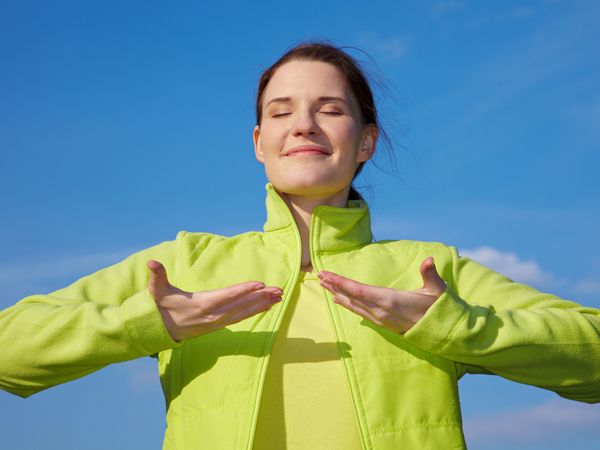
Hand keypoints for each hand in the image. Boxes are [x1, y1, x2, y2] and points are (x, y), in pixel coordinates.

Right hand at [146, 260, 282, 340]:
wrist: (161, 330)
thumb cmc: (162, 306)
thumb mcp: (157, 290)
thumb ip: (157, 275)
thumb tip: (151, 263)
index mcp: (202, 304)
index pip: (227, 296)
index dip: (244, 290)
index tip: (260, 284)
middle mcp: (214, 314)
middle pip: (242, 305)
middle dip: (261, 297)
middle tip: (280, 290)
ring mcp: (218, 321)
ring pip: (245, 312)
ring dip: (263, 304)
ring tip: (279, 297)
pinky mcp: (220, 324)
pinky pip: (242, 317)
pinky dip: (255, 311)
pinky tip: (268, 306)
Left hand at [318, 257, 446, 333]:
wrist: (441, 332)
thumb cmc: (438, 307)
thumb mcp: (437, 290)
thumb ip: (430, 274)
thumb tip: (429, 260)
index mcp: (390, 300)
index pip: (359, 290)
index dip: (341, 283)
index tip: (327, 275)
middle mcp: (381, 310)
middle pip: (352, 297)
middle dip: (334, 286)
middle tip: (319, 275)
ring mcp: (380, 318)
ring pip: (353, 305)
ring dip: (337, 294)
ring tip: (324, 284)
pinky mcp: (381, 322)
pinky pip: (359, 311)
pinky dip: (347, 303)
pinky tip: (338, 299)